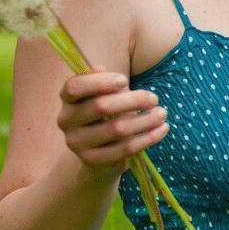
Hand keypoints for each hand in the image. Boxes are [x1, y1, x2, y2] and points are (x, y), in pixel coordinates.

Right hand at [56, 65, 169, 179]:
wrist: (103, 149)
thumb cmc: (108, 112)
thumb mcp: (105, 93)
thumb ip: (103, 81)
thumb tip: (99, 68)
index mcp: (68, 99)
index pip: (74, 87)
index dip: (99, 82)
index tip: (125, 79)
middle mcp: (66, 121)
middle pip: (100, 106)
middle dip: (133, 100)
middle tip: (154, 98)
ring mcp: (77, 143)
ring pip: (116, 129)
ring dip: (145, 120)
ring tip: (162, 113)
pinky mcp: (93, 160)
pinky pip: (125, 148)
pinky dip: (148, 138)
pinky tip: (162, 129)